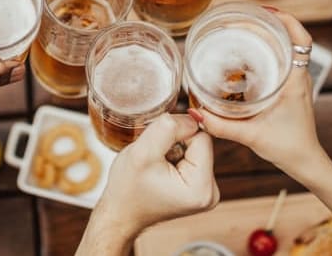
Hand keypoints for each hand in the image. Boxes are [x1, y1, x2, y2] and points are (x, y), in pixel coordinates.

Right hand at [80, 114, 218, 254]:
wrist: (120, 213)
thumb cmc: (127, 188)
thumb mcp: (142, 152)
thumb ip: (169, 128)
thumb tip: (192, 117)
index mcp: (201, 188)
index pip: (202, 136)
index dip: (178, 132)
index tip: (157, 146)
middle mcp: (211, 192)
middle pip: (201, 142)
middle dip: (176, 142)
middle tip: (154, 158)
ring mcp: (206, 191)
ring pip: (195, 147)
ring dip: (173, 148)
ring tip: (155, 165)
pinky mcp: (199, 187)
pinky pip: (192, 156)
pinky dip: (174, 156)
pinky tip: (160, 169)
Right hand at [197, 10, 327, 180]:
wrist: (305, 163)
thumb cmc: (288, 148)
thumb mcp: (252, 136)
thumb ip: (223, 126)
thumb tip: (197, 114)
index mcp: (295, 81)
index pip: (301, 40)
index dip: (287, 20)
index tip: (266, 11)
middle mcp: (298, 78)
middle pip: (291, 38)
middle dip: (270, 24)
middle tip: (244, 18)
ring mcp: (295, 83)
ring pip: (287, 49)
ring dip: (269, 37)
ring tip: (244, 30)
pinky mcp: (290, 90)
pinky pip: (281, 62)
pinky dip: (268, 52)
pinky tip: (247, 56)